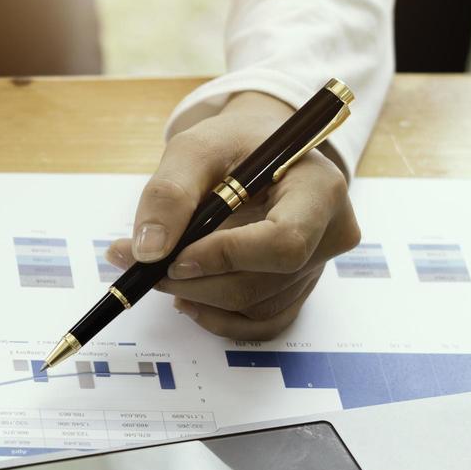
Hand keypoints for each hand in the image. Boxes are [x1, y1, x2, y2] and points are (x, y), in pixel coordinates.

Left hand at [106, 92, 359, 339]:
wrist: (255, 154)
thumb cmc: (232, 146)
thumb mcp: (195, 150)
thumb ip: (169, 194)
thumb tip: (149, 251)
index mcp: (319, 190)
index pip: (284, 242)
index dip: (225, 257)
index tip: (173, 257)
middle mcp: (329, 235)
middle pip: (260, 282)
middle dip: (193, 281)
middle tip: (141, 265)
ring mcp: (315, 268)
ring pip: (251, 306)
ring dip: (194, 296)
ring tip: (158, 269)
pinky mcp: (296, 290)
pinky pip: (257, 324)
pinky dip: (214, 317)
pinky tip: (187, 293)